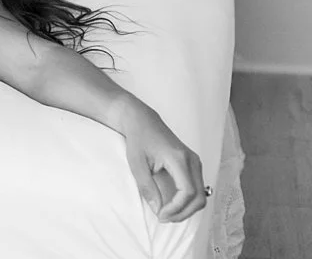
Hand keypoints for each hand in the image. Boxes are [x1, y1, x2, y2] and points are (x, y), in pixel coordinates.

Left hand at [119, 101, 206, 222]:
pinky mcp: (193, 164)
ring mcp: (195, 162)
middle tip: (164, 218)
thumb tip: (158, 209)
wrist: (143, 121)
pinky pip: (197, 188)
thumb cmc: (138, 139)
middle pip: (200, 197)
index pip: (188, 192)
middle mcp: (192, 160)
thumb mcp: (137, 164)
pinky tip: (173, 204)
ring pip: (201, 195)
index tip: (160, 215)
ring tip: (167, 213)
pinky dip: (188, 200)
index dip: (176, 208)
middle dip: (183, 212)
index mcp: (179, 158)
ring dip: (187, 208)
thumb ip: (147, 187)